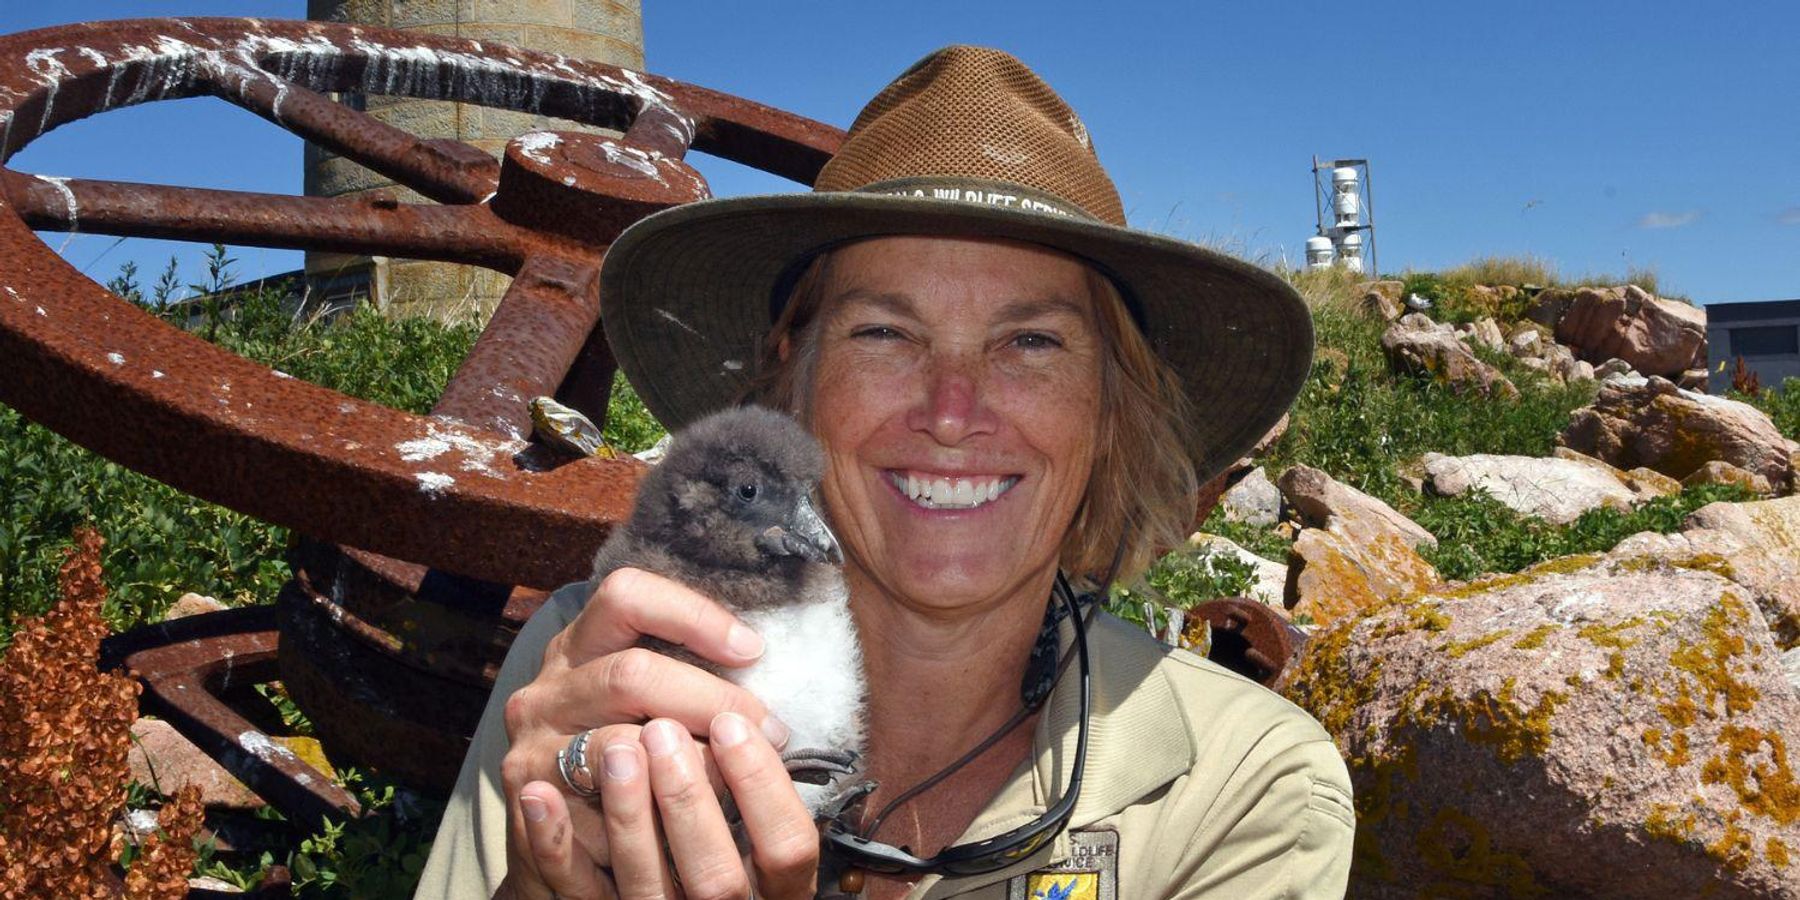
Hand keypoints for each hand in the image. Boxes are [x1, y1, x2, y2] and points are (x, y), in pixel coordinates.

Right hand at [492, 568, 792, 896]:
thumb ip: (684, 678)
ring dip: (693, 762)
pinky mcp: (532, 808)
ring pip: (621, 745)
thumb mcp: (641, 703)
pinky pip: (601, 809)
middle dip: (711, 699)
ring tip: (739, 779)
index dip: (692, 615)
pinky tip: (693, 823)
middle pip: (633, 673)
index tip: (751, 648)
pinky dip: (652, 816)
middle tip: (769, 730)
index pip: (627, 597)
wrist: (552, 843)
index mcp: (577, 648)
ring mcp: (532, 749)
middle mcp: (547, 691)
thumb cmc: (623, 757)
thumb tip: (763, 664)